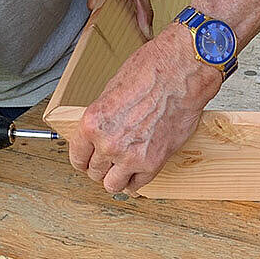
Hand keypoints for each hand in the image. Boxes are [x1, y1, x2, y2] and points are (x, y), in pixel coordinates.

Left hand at [68, 23, 222, 194]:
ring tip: (121, 168)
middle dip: (101, 166)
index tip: (88, 160)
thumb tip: (98, 135)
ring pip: (112, 185)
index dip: (83, 159)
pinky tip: (136, 171)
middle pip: (94, 172)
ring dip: (115, 177)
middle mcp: (109, 143)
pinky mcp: (153, 163)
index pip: (77, 157)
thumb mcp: (111, 92)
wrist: (181, 72)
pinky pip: (137, 185)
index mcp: (93, 124)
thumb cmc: (150, 72)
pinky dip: (135, 180)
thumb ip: (102, 120)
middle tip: (109, 159)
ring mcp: (131, 156)